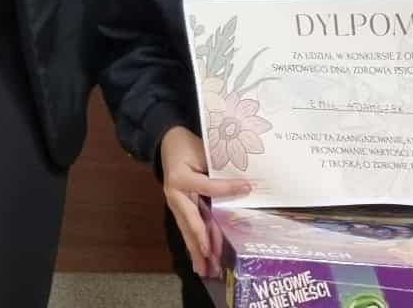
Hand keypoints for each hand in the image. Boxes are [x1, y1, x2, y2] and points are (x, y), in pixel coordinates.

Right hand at [159, 126, 250, 278]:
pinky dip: (193, 244)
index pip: (208, 187)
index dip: (227, 188)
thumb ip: (217, 169)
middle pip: (191, 221)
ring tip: (204, 270)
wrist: (166, 142)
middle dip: (202, 242)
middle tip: (211, 259)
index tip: (246, 188)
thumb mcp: (202, 151)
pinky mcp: (178, 208)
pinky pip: (187, 228)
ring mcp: (175, 204)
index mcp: (181, 178)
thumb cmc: (187, 146)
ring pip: (187, 230)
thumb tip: (242, 185)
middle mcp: (175, 194)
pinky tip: (198, 260)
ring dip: (196, 251)